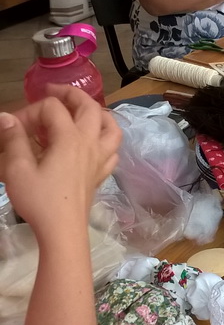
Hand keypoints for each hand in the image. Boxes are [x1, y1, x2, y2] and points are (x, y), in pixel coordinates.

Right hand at [0, 86, 120, 238]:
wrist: (62, 232)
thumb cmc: (39, 200)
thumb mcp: (18, 169)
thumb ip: (14, 139)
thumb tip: (6, 117)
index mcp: (70, 138)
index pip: (52, 108)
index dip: (30, 111)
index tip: (14, 127)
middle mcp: (90, 143)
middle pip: (89, 106)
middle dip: (70, 95)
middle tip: (52, 93)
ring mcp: (100, 158)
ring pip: (110, 126)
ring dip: (97, 113)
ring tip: (81, 112)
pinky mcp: (101, 174)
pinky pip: (112, 149)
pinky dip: (105, 138)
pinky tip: (93, 142)